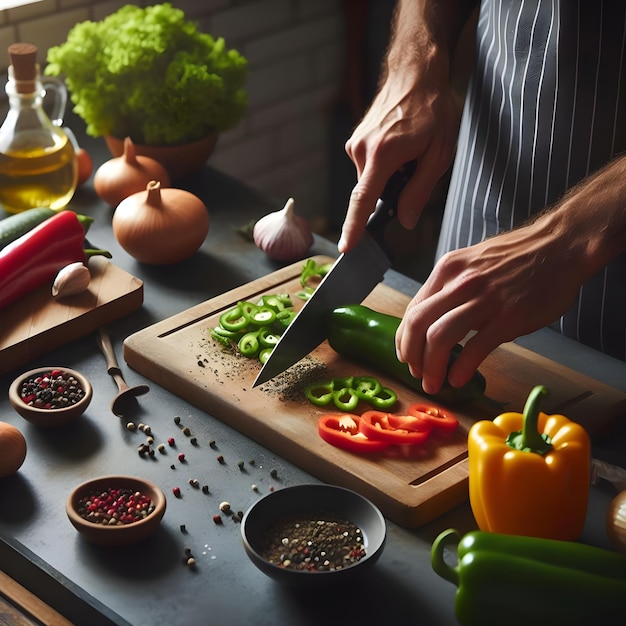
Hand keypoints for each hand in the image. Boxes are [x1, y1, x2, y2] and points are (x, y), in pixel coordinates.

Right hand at [338, 60, 460, 252]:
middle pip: (372, 192)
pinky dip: (384, 165)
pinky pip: (369, 167)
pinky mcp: (355, 141)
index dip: (354, 228)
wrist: (415, 73)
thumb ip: (420, 191)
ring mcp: (355, 144)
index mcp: (382, 155)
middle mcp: (361, 150)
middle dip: (393, 190)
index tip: (345, 248)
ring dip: (390, 176)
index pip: (362, 201)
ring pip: (371, 180)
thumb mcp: (439, 153)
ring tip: (409, 149)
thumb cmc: (432, 109)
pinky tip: (399, 144)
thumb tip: (406, 220)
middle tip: (416, 165)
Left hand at [395, 218, 584, 394]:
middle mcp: (460, 283)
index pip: (413, 309)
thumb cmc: (519, 256)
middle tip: (416, 374)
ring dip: (431, 366)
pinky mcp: (508, 316)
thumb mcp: (474, 263)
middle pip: (418, 324)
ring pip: (439, 337)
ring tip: (434, 383)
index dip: (405, 338)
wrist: (561, 245)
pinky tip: (458, 379)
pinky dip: (461, 368)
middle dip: (412, 355)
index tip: (407, 356)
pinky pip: (475, 347)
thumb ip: (453, 289)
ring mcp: (484, 299)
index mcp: (448, 270)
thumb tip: (438, 320)